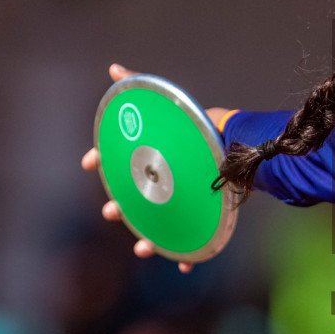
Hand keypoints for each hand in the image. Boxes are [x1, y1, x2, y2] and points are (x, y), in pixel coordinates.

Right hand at [81, 63, 229, 274]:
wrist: (245, 148)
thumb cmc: (204, 129)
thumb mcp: (173, 106)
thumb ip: (142, 86)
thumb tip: (113, 68)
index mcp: (151, 158)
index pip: (118, 161)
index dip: (101, 160)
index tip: (89, 162)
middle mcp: (163, 181)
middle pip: (134, 199)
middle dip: (119, 207)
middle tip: (111, 211)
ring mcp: (182, 200)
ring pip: (159, 226)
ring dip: (146, 239)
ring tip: (141, 248)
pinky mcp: (203, 217)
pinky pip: (193, 242)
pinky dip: (187, 256)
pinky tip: (185, 265)